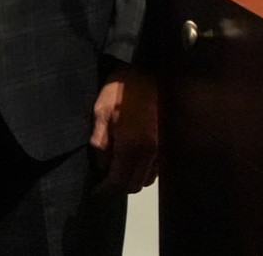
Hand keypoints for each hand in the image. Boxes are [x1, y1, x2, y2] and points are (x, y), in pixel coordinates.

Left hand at [90, 67, 158, 190]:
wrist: (145, 73)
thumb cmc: (119, 91)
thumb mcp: (101, 113)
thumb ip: (100, 143)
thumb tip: (101, 166)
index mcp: (132, 146)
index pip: (120, 180)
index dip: (106, 189)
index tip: (96, 190)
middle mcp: (150, 153)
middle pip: (136, 184)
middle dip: (119, 186)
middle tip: (104, 178)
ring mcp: (161, 149)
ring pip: (147, 178)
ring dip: (132, 178)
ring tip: (117, 166)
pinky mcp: (166, 144)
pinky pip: (155, 168)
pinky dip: (142, 170)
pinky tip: (130, 158)